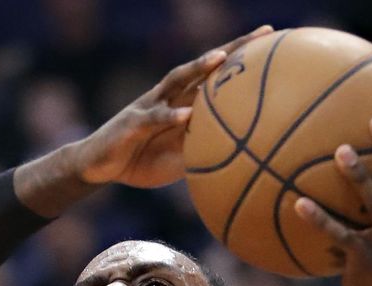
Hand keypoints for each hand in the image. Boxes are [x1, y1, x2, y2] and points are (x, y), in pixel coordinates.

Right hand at [74, 27, 272, 187]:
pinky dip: (169, 117)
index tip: (272, 46)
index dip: (242, 61)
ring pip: (177, 81)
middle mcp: (169, 96)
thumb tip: (236, 160)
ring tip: (220, 59)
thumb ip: (203, 150)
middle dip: (232, 48)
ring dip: (198, 68)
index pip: (215, 78)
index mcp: (182, 103)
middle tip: (262, 34)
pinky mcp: (132, 123)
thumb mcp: (178, 158)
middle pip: (203, 67)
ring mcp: (150, 106)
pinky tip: (185, 116)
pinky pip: (153, 118)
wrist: (99, 165)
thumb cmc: (141, 160)